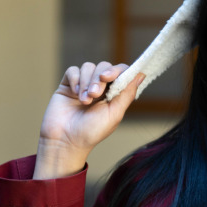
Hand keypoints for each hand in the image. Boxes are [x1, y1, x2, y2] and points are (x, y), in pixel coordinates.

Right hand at [33, 61, 143, 179]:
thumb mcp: (114, 114)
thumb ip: (127, 93)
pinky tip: (74, 94)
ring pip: (88, 67)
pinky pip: (73, 70)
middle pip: (104, 66)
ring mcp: (83, 85)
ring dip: (87, 82)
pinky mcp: (68, 85)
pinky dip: (75, 80)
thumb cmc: (92, 132)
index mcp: (113, 94)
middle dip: (99, 79)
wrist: (65, 140)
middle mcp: (100, 87)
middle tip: (94, 95)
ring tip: (84, 101)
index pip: (120, 72)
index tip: (108, 77)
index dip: (117, 70)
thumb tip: (141, 75)